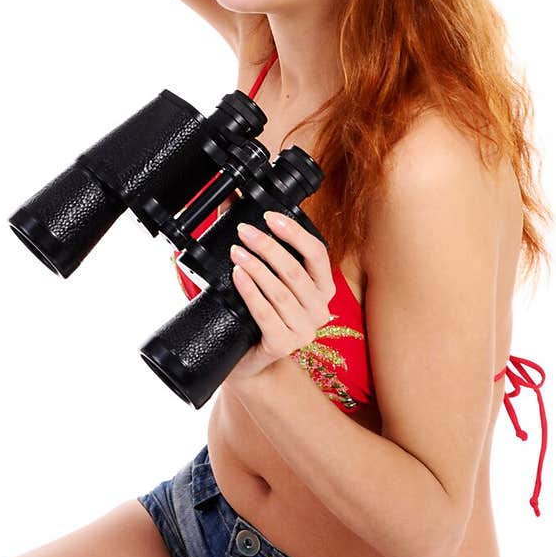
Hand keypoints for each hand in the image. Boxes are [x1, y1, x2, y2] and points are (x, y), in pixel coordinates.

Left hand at [225, 210, 334, 386]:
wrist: (249, 358)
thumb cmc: (261, 312)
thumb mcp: (267, 277)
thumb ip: (257, 239)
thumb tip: (232, 198)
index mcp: (322, 287)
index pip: (317, 253)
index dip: (294, 233)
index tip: (270, 217)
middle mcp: (319, 309)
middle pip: (296, 271)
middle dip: (268, 247)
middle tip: (244, 231)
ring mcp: (303, 330)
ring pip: (280, 292)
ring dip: (257, 268)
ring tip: (237, 252)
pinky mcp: (283, 344)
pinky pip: (266, 314)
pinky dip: (251, 293)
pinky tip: (239, 276)